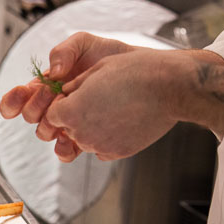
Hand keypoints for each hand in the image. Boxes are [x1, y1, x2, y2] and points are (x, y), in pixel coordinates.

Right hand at [0, 32, 134, 155]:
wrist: (144, 74)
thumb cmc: (112, 57)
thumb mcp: (85, 43)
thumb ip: (64, 50)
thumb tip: (53, 73)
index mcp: (48, 85)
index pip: (20, 97)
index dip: (13, 100)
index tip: (21, 95)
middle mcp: (54, 106)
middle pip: (31, 117)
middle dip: (37, 109)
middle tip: (54, 97)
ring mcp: (68, 122)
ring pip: (46, 134)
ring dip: (49, 130)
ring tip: (61, 122)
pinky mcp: (84, 136)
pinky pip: (67, 150)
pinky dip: (65, 149)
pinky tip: (73, 141)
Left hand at [46, 49, 187, 160]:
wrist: (171, 87)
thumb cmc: (135, 72)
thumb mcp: (96, 70)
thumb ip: (74, 86)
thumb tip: (65, 94)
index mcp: (71, 112)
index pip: (52, 114)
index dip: (63, 103)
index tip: (76, 95)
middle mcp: (81, 133)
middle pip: (67, 128)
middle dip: (76, 115)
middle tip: (100, 99)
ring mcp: (99, 146)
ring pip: (85, 139)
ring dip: (93, 126)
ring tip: (116, 107)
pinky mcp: (116, 153)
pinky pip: (102, 148)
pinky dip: (108, 136)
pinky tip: (124, 119)